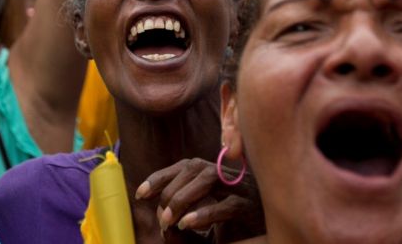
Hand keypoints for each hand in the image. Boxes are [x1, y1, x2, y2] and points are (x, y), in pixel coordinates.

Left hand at [135, 158, 264, 241]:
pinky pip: (227, 204)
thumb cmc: (232, 234)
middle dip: (171, 190)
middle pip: (195, 167)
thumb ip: (183, 224)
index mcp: (216, 176)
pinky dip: (205, 213)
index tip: (140, 194)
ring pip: (210, 178)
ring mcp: (242, 188)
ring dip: (184, 198)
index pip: (185, 166)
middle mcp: (229, 176)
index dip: (160, 176)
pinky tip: (187, 224)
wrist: (261, 241)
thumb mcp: (201, 229)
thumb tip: (164, 225)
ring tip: (168, 220)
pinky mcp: (252, 207)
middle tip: (160, 218)